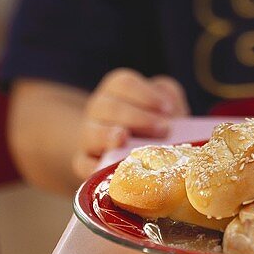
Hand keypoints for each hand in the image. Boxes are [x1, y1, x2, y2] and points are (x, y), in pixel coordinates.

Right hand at [73, 69, 189, 180]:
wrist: (139, 152)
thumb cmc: (156, 124)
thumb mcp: (165, 105)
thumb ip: (169, 96)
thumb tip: (170, 104)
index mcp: (117, 90)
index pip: (124, 84)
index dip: (145, 95)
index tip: (168, 109)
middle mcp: (98, 109)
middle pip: (109, 107)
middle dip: (138, 118)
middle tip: (164, 130)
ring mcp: (89, 136)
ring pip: (92, 133)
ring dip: (110, 136)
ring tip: (125, 140)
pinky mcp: (84, 162)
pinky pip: (83, 164)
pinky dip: (94, 167)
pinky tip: (112, 170)